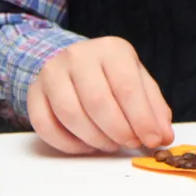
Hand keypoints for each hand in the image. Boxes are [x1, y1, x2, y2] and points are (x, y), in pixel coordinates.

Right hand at [26, 37, 173, 152]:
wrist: (72, 60)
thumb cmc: (111, 73)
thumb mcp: (138, 80)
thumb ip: (154, 107)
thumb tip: (163, 136)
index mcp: (112, 50)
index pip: (128, 88)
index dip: (141, 119)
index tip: (153, 140)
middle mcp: (79, 57)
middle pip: (98, 102)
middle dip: (119, 131)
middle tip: (130, 144)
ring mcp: (51, 73)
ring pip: (70, 115)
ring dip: (95, 138)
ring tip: (111, 144)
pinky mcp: (33, 92)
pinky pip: (45, 125)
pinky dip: (67, 144)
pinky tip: (86, 146)